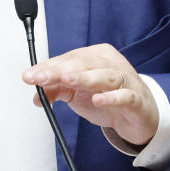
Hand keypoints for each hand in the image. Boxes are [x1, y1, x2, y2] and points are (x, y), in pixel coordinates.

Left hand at [23, 43, 158, 146]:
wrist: (139, 114)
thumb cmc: (108, 96)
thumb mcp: (78, 94)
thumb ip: (57, 90)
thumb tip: (36, 97)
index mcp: (95, 56)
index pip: (68, 58)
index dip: (48, 66)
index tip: (30, 75)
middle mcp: (110, 64)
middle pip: (84, 63)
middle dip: (59, 70)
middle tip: (41, 78)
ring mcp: (125, 80)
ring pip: (104, 75)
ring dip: (85, 78)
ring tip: (67, 80)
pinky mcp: (136, 99)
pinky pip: (124, 96)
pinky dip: (112, 98)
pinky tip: (99, 99)